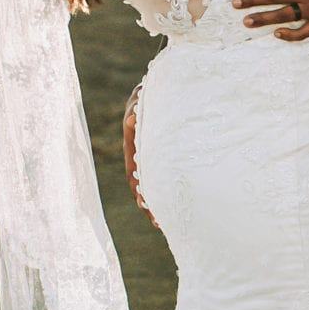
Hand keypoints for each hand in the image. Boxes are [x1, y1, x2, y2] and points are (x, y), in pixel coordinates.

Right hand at [122, 86, 156, 227]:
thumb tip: (133, 119)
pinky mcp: (164, 154)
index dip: (138, 188)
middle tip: (157, 221)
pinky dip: (167, 190)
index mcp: (132, 142)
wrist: (164, 89)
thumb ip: (138, 111)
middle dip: (149, 201)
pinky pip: (163, 175)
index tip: (145, 204)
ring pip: (152, 181)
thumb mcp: (143, 101)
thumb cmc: (154, 94)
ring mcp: (151, 153)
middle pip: (141, 181)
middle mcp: (138, 151)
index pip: (132, 171)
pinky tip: (176, 204)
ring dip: (157, 200)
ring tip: (163, 221)